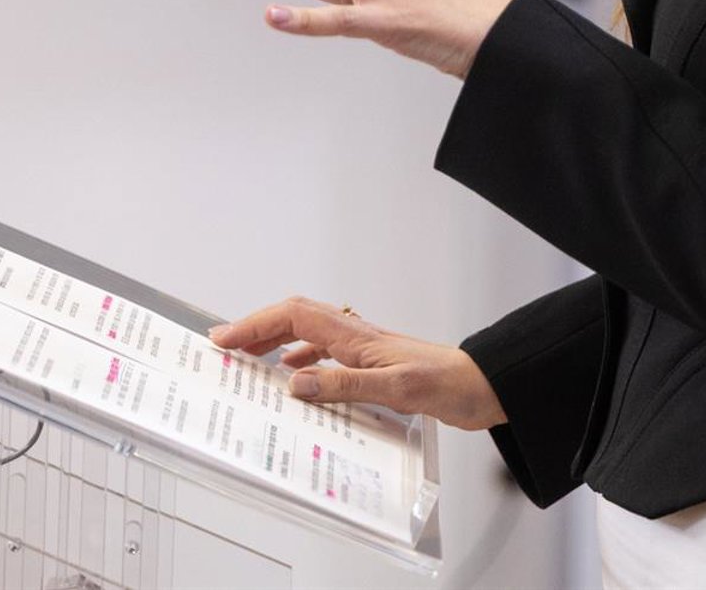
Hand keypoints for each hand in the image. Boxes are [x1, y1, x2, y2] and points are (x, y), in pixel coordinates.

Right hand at [208, 296, 506, 430]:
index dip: (256, 324)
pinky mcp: (374, 368)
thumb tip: (295, 382)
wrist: (482, 386)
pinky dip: (304, 366)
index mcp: (356, 336)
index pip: (294, 316)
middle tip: (225, 347)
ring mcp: (365, 351)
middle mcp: (356, 338)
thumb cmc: (446, 383)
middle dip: (258, 329)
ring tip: (250, 363)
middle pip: (295, 320)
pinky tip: (298, 383)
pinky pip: (327, 358)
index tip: (224, 338)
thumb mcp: (395, 389)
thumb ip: (345, 385)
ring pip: (309, 337)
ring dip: (276, 345)